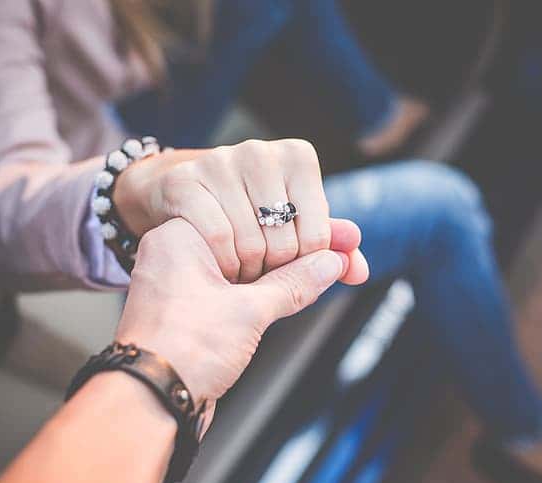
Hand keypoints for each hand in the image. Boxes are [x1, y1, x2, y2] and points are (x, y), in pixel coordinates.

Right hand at [113, 139, 366, 283]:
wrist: (183, 192)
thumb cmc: (251, 210)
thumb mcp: (295, 223)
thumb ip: (330, 246)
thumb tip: (358, 270)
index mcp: (297, 157)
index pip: (318, 237)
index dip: (304, 265)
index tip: (288, 263)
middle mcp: (260, 151)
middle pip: (285, 243)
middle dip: (274, 271)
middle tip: (262, 271)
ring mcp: (219, 161)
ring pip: (250, 245)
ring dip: (246, 271)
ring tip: (241, 268)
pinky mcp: (184, 180)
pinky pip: (216, 239)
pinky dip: (220, 263)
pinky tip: (218, 262)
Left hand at [114, 218, 361, 430]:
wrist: (148, 405)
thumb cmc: (179, 352)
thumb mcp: (249, 311)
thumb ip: (294, 283)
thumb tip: (330, 263)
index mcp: (183, 235)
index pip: (254, 216)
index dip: (302, 225)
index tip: (340, 235)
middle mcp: (181, 255)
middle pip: (258, 241)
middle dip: (305, 249)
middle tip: (346, 250)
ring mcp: (188, 285)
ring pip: (252, 269)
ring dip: (293, 272)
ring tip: (337, 267)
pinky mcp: (197, 313)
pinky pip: (241, 292)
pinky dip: (272, 292)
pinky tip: (306, 288)